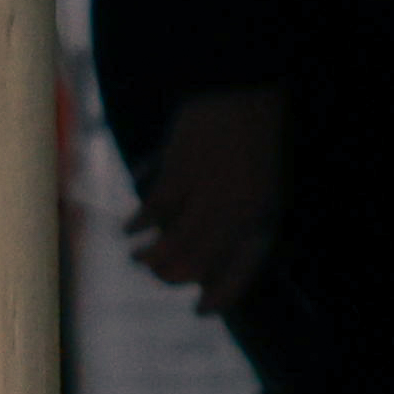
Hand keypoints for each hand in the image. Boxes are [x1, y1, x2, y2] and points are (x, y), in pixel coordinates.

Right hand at [134, 87, 286, 309]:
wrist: (241, 83)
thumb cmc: (252, 134)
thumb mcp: (264, 179)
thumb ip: (239, 217)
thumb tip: (206, 257)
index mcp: (264, 212)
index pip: (244, 270)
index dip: (223, 295)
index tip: (201, 311)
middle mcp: (238, 210)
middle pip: (198, 264)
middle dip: (173, 276)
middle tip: (159, 273)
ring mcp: (209, 192)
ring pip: (171, 246)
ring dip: (149, 257)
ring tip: (138, 256)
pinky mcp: (180, 172)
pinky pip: (152, 212)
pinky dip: (137, 225)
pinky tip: (129, 228)